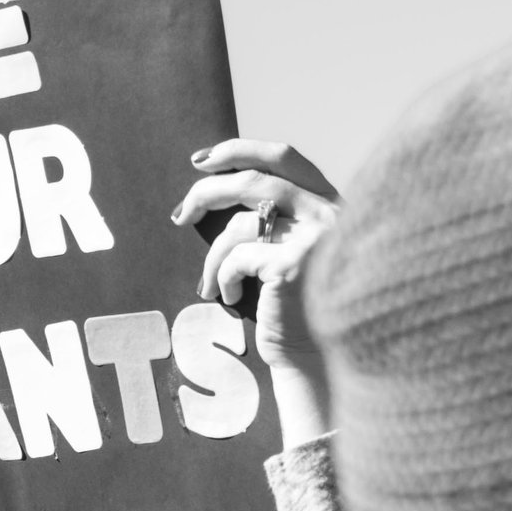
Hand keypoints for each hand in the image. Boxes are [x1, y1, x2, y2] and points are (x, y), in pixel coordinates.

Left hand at [171, 140, 339, 445]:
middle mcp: (329, 213)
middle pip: (256, 180)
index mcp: (331, 202)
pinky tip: (225, 298)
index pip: (286, 157)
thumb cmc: (296, 307)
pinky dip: (221, 277)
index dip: (240, 150)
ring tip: (205, 283)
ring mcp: (314, 238)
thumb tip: (216, 182)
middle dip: (209, 192)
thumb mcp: (292, 250)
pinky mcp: (293, 266)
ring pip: (241, 224)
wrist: (316, 360)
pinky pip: (236, 257)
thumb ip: (277, 215)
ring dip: (211, 254)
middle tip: (180, 214)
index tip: (201, 161)